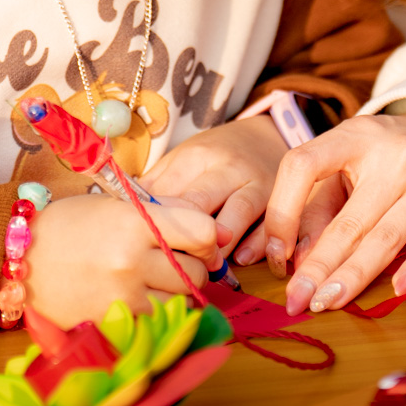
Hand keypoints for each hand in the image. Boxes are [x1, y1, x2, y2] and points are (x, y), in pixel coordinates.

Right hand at [21, 193, 216, 329]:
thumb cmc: (72, 224)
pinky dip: (156, 312)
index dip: (208, 238)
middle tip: (170, 261)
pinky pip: (157, 321)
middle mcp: (132, 261)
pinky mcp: (113, 323)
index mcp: (135, 222)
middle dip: (192, 267)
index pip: (203, 232)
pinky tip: (138, 298)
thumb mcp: (119, 204)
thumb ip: (169, 213)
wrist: (20, 257)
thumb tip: (216, 232)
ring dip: (176, 293)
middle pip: (196, 272)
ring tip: (152, 280)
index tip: (199, 242)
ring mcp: (123, 297)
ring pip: (181, 301)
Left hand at [142, 115, 286, 262]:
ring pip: (237, 213)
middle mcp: (226, 168)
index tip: (145, 250)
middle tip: (172, 267)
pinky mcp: (279, 198)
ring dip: (220, 246)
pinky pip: (269, 225)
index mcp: (195, 157)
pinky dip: (257, 244)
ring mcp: (256, 182)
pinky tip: (242, 259)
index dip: (156, 226)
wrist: (266, 137)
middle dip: (184, 239)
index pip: (170, 196)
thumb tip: (125, 216)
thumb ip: (159, 187)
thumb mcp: (184, 161)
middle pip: (200, 205)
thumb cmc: (215, 157)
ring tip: (207, 268)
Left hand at [262, 112, 405, 315]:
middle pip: (348, 221)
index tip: (276, 251)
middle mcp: (396, 159)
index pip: (304, 165)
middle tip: (296, 299)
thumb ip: (320, 205)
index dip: (282, 211)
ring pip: (384, 239)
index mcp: (356, 137)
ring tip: (325, 303)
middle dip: (317, 266)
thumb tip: (295, 261)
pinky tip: (396, 289)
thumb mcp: (351, 162)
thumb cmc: (390, 160)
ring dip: (352, 277)